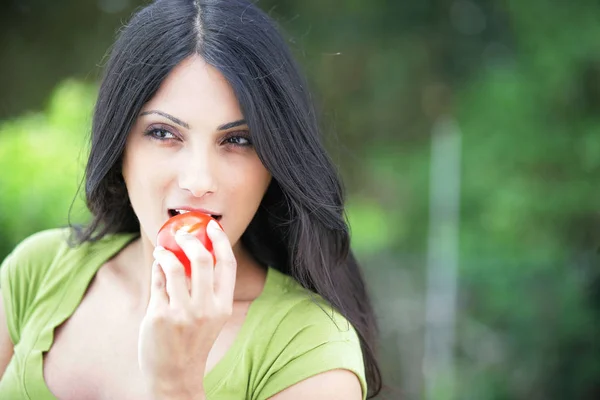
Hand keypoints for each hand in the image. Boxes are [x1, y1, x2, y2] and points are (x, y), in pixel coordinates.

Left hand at [138, 220, 236, 398]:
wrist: (175, 375)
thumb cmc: (193, 341)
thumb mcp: (211, 317)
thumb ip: (207, 288)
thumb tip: (196, 251)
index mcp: (222, 306)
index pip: (227, 264)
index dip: (221, 240)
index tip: (212, 225)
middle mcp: (205, 308)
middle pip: (202, 259)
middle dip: (190, 239)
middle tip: (182, 235)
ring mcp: (181, 313)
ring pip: (174, 266)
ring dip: (166, 252)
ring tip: (162, 250)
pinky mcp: (159, 316)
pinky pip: (158, 281)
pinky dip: (157, 269)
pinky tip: (157, 268)